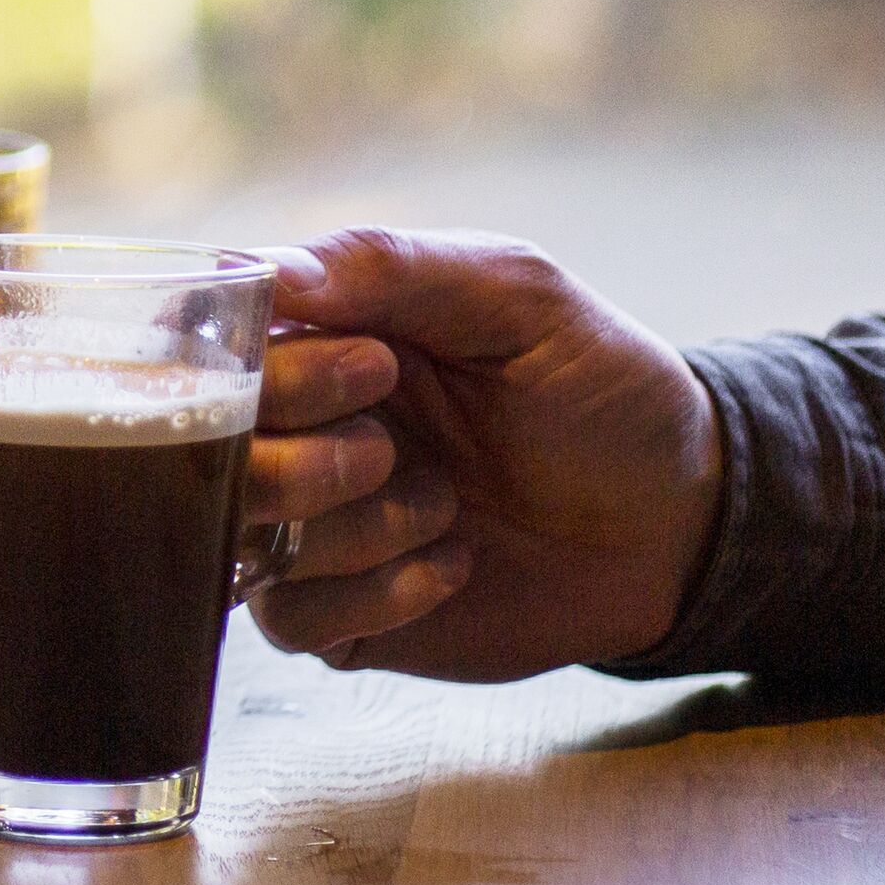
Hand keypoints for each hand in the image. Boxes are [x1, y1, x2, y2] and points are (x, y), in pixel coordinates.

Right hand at [246, 227, 721, 681]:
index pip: (212, 348)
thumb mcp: (515, 294)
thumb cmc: (595, 386)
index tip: (375, 367)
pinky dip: (372, 595)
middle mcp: (297, 427)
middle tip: (394, 445)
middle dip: (304, 456)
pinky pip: (290, 618)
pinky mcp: (340, 612)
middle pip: (208, 451)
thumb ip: (391, 266)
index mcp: (319, 336)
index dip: (270, 368)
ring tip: (444, 507)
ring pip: (243, 538)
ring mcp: (312, 522)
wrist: (676, 519)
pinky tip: (451, 565)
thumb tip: (267, 270)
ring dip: (347, 529)